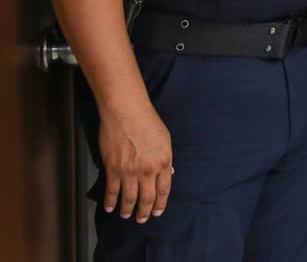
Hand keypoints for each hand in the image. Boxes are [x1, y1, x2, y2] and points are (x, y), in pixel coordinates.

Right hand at [97, 101, 173, 222]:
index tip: (158, 211)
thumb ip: (167, 158)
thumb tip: (170, 172)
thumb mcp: (165, 139)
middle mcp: (148, 170)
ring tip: (127, 216)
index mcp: (163, 162)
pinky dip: (111, 201)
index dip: (160, 203)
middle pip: (147, 198)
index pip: (164, 189)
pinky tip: (111, 207)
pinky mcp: (113, 169)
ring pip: (129, 198)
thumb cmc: (147, 122)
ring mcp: (130, 171)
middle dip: (145, 212)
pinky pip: (112, 190)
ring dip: (128, 210)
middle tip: (142, 219)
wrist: (126, 112)